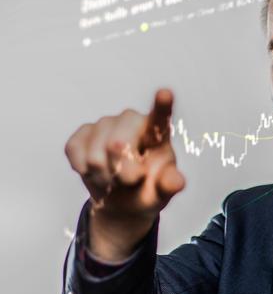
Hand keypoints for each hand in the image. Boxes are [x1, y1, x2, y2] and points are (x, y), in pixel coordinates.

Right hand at [64, 89, 184, 260]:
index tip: (165, 93)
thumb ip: (169, 185)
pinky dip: (85, 171)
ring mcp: (106, 123)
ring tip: (115, 177)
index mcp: (157, 132)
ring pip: (95, 155)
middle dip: (121, 172)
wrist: (124, 199)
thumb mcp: (163, 191)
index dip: (162, 105)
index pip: (161, 117)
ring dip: (104, 176)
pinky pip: (75, 151)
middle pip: (117, 143)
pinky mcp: (82, 132)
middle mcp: (131, 120)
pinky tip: (96, 171)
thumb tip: (177, 182)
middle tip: (130, 181)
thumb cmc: (149, 190)